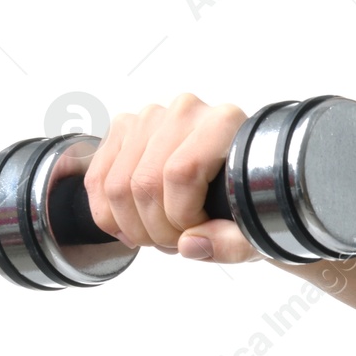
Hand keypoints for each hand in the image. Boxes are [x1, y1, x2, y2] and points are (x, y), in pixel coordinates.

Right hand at [83, 93, 257, 262]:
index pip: (180, 173)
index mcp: (223, 123)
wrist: (241, 179)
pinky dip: (107, 214)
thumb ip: (234, 243)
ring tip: (160, 237)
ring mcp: (150, 118)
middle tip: (175, 244)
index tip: (197, 233)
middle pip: (144, 182)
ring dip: (132, 227)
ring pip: (116, 185)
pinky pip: (97, 179)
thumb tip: (190, 243)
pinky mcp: (124, 129)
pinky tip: (131, 228)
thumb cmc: (251, 200)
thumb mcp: (258, 230)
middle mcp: (185, 111)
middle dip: (155, 230)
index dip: (181, 217)